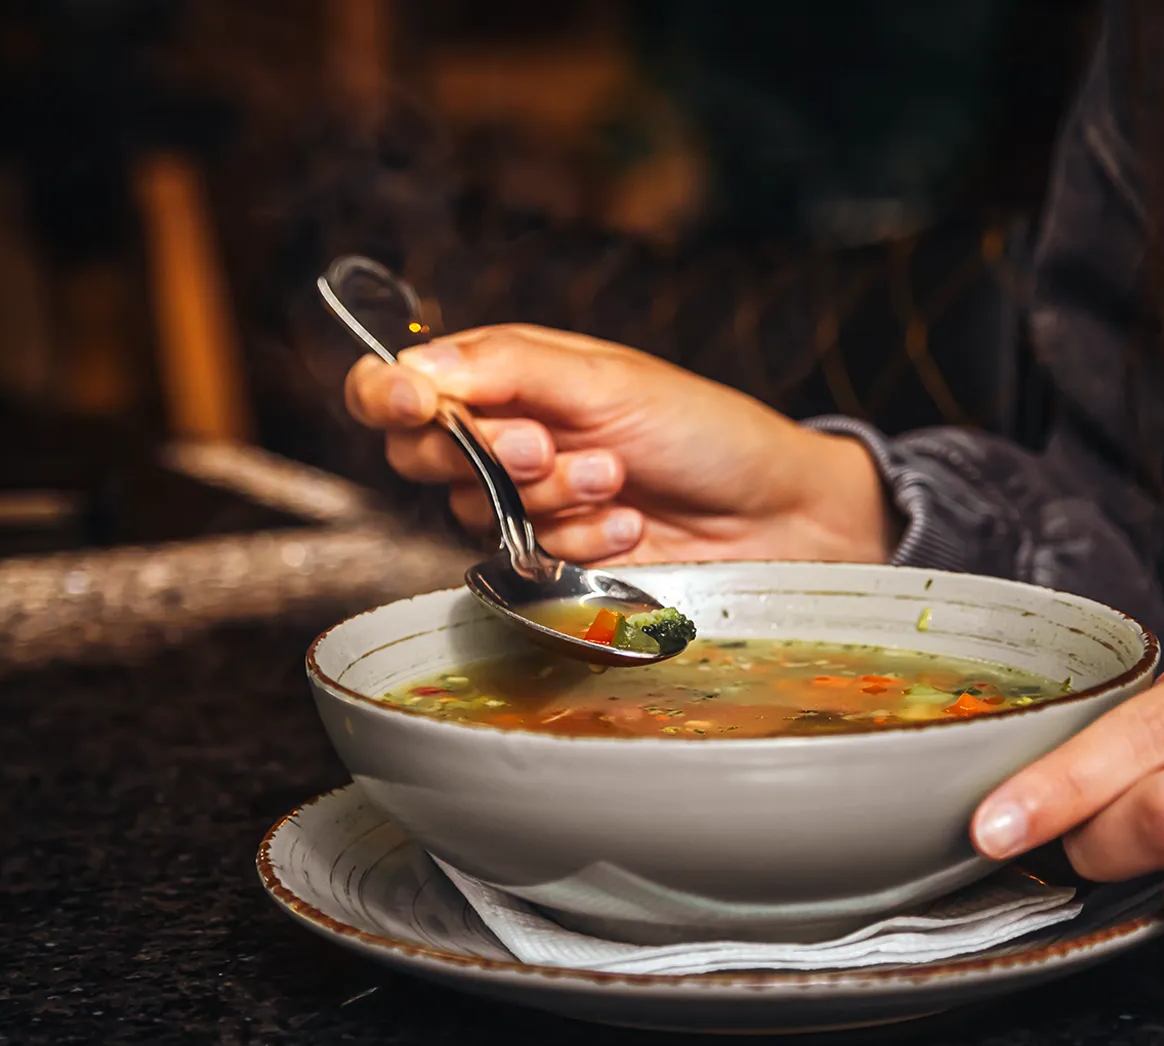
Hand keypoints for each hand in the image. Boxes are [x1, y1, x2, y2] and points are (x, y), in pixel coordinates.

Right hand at [344, 324, 894, 564]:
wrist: (776, 515)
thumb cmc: (706, 430)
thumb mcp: (611, 381)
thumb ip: (510, 370)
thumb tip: (416, 366)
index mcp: (510, 374)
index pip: (404, 383)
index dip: (388, 395)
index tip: (412, 404)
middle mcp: (507, 434)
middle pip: (420, 453)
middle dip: (482, 452)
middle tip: (546, 444)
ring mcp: (528, 501)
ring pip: (473, 510)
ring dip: (550, 496)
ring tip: (619, 478)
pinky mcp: (554, 561)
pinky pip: (523, 558)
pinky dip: (579, 541)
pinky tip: (630, 524)